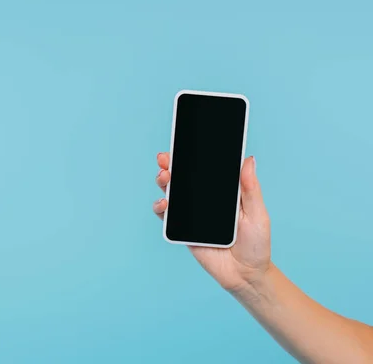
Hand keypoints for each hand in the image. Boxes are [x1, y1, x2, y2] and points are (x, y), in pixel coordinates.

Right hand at [153, 153, 270, 291]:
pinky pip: (166, 216)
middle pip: (182, 177)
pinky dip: (161, 207)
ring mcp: (191, 215)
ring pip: (171, 192)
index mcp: (220, 193)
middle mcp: (203, 201)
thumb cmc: (256, 244)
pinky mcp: (182, 230)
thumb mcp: (257, 213)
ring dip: (164, 181)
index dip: (191, 156)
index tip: (183, 143)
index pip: (203, 170)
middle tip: (166, 158)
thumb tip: (248, 160)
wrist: (246, 274)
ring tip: (165, 176)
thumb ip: (250, 188)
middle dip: (171, 164)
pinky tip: (164, 202)